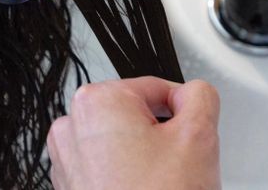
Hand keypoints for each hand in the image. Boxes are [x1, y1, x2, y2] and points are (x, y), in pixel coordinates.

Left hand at [47, 77, 220, 189]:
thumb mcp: (198, 136)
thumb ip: (200, 97)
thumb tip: (193, 93)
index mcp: (97, 101)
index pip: (155, 87)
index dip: (183, 111)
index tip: (193, 132)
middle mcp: (72, 127)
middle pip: (136, 115)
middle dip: (161, 137)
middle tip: (178, 165)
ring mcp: (67, 160)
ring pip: (122, 143)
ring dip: (144, 158)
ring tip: (160, 184)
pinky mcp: (71, 187)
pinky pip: (107, 169)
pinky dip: (127, 178)